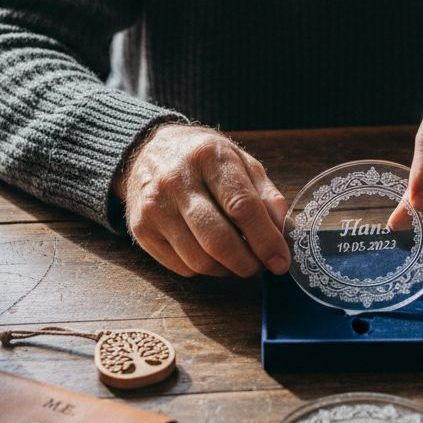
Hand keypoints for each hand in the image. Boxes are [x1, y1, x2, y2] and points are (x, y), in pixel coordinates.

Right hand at [116, 124, 289, 277]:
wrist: (147, 152)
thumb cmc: (202, 159)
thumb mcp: (239, 160)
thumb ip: (264, 192)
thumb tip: (281, 230)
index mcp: (207, 156)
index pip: (241, 206)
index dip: (266, 240)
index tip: (281, 260)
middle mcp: (176, 180)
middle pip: (219, 239)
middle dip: (248, 263)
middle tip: (261, 266)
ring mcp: (154, 207)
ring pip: (200, 260)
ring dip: (228, 270)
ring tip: (239, 260)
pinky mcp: (141, 230)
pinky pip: (182, 267)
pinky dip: (205, 269)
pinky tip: (213, 256)